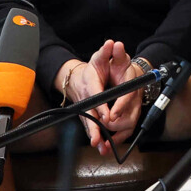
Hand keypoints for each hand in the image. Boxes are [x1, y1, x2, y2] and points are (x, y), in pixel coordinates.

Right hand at [61, 40, 135, 154]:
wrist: (78, 78)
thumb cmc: (93, 68)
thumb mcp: (100, 57)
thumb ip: (107, 51)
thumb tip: (112, 43)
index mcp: (90, 84)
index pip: (95, 96)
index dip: (101, 106)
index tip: (106, 116)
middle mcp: (87, 98)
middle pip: (90, 113)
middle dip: (94, 127)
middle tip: (97, 138)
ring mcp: (86, 108)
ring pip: (89, 123)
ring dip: (94, 135)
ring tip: (98, 146)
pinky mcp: (88, 115)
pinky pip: (91, 126)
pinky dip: (95, 137)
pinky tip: (100, 147)